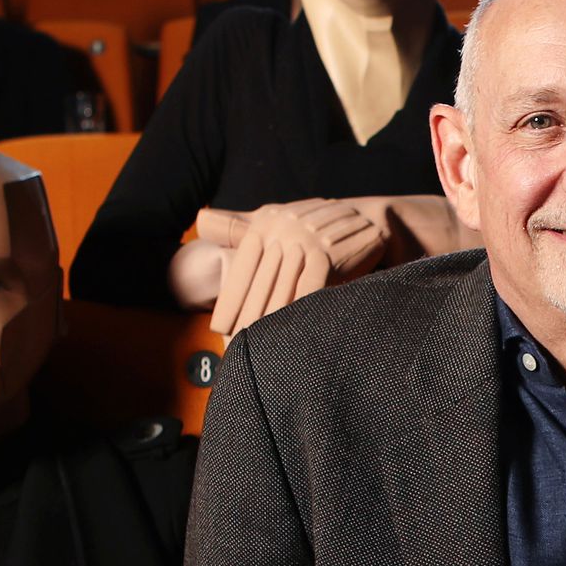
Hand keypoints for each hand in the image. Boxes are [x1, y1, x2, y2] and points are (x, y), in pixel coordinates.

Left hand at [202, 200, 389, 337]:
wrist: (365, 220)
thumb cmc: (314, 225)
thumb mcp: (274, 219)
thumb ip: (238, 226)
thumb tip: (200, 221)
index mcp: (263, 224)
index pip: (241, 270)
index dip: (231, 301)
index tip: (221, 328)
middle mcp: (280, 229)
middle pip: (258, 285)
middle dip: (247, 318)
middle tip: (235, 346)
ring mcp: (304, 241)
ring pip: (280, 290)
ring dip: (268, 320)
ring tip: (257, 345)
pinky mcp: (327, 254)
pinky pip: (308, 288)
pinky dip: (297, 310)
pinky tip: (289, 331)